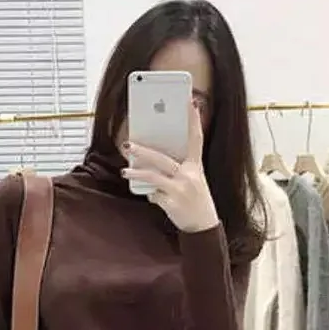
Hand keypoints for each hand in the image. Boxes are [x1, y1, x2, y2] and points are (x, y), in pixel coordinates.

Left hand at [121, 100, 220, 233]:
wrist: (203, 226)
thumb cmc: (196, 200)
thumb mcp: (193, 180)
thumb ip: (177, 168)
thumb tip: (151, 161)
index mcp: (195, 167)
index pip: (196, 139)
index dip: (194, 120)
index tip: (191, 103)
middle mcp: (189, 176)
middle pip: (163, 159)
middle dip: (143, 151)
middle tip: (128, 144)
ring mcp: (180, 191)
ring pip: (153, 177)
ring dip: (137, 172)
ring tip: (125, 171)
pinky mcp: (172, 204)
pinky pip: (154, 195)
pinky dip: (150, 195)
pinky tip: (151, 196)